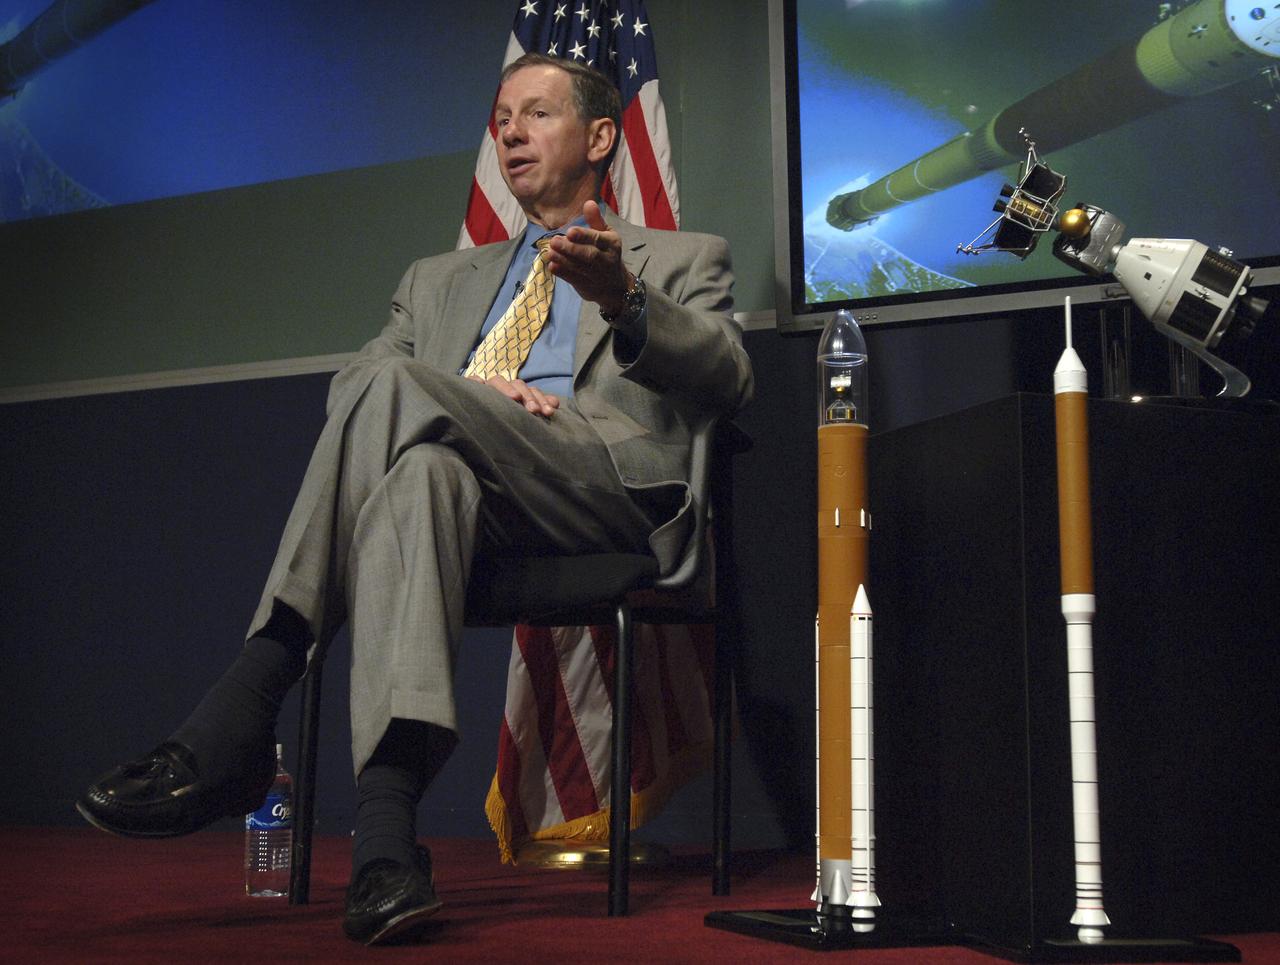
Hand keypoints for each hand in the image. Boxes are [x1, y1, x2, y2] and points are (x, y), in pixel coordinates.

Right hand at [468, 374, 559, 416]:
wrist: (478, 423)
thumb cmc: (506, 420)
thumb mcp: (524, 414)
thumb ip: (539, 407)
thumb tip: (555, 403)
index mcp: (518, 393)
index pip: (532, 391)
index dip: (541, 400)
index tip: (549, 412)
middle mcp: (504, 388)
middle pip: (518, 384)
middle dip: (528, 396)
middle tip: (534, 410)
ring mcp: (488, 387)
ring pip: (497, 380)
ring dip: (507, 388)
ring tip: (514, 398)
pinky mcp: (471, 389)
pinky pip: (473, 381)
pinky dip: (476, 381)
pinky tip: (480, 384)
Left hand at [542, 200, 631, 315]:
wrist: (615, 286)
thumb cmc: (607, 253)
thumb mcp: (607, 235)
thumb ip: (596, 220)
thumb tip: (589, 202)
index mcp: (612, 243)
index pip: (598, 239)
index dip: (584, 236)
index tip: (569, 231)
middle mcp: (606, 259)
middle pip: (589, 255)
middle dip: (571, 249)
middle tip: (554, 241)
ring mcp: (597, 275)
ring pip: (580, 267)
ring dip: (563, 260)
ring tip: (550, 252)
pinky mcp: (587, 286)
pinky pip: (574, 280)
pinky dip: (563, 273)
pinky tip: (552, 266)